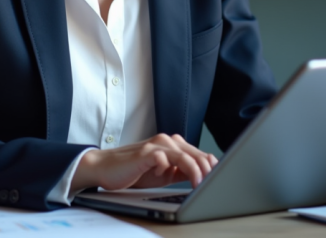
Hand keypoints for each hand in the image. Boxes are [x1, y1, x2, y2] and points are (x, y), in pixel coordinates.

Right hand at [70, 134, 218, 193]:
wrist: (105, 168)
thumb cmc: (134, 172)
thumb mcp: (163, 174)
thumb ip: (180, 172)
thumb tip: (202, 177)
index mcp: (173, 145)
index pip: (199, 154)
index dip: (211, 166)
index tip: (220, 179)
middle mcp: (167, 141)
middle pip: (195, 153)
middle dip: (207, 169)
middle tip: (214, 184)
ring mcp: (156, 145)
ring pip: (184, 155)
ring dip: (195, 170)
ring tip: (200, 184)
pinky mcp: (145, 152)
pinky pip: (163, 158)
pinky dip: (168, 168)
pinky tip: (165, 176)